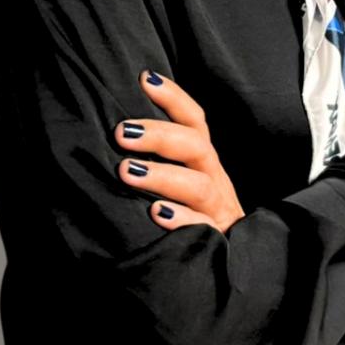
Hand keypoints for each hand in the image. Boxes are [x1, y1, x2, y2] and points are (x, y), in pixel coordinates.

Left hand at [113, 69, 245, 233]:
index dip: (174, 97)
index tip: (145, 78)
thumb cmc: (191, 215)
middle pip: (196, 146)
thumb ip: (158, 159)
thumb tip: (115, 131)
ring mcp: (217, 212)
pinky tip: (155, 214)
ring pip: (199, 186)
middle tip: (122, 132)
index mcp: (203, 161)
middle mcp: (214, 179)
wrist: (228, 265)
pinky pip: (203, 230)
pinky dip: (181, 220)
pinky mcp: (217, 243)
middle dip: (160, 135)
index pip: (194, 121)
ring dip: (163, 176)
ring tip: (128, 171)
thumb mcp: (181, 181)